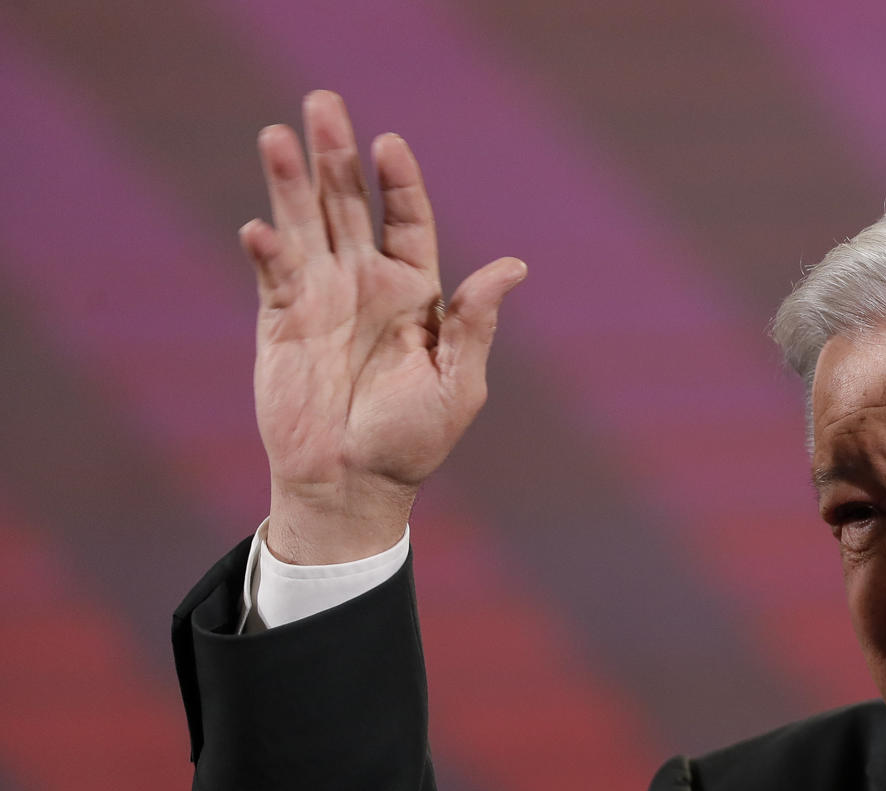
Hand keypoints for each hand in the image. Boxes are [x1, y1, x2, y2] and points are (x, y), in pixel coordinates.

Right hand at [240, 91, 525, 562]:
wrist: (355, 483)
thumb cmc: (414, 439)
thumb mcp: (459, 382)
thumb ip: (475, 322)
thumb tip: (514, 266)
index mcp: (415, 292)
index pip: (406, 219)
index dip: (398, 181)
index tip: (389, 145)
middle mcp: (364, 283)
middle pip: (347, 203)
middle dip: (336, 154)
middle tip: (323, 101)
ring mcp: (319, 297)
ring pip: (303, 223)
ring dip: (290, 181)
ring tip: (278, 135)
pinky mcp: (280, 321)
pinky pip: (273, 275)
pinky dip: (267, 251)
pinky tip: (261, 229)